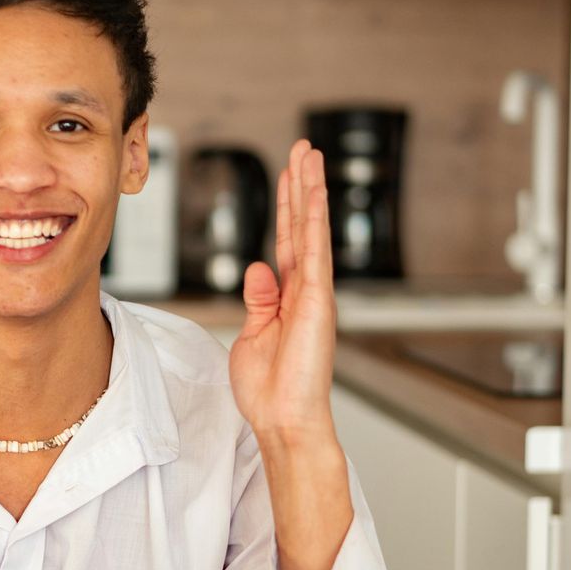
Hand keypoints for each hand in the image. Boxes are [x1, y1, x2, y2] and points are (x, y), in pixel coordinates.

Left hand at [230, 139, 337, 444]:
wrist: (284, 420)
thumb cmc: (270, 390)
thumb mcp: (253, 334)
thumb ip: (257, 299)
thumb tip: (257, 268)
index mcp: (288, 298)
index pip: (287, 242)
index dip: (286, 208)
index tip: (287, 177)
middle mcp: (305, 290)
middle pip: (302, 227)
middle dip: (301, 186)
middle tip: (303, 149)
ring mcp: (314, 293)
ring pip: (311, 230)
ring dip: (309, 190)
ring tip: (308, 154)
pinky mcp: (317, 300)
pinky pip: (316, 250)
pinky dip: (314, 219)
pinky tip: (312, 191)